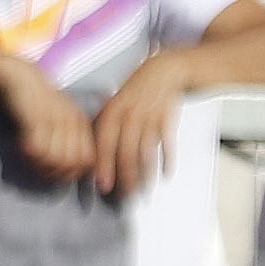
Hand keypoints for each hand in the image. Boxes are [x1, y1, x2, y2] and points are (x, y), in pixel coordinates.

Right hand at [0, 56, 94, 181]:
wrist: (16, 75)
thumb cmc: (37, 100)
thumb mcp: (62, 116)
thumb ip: (72, 138)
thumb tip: (72, 170)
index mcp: (80, 122)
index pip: (87, 160)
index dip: (72, 172)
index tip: (55, 171)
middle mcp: (71, 121)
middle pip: (71, 164)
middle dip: (54, 172)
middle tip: (38, 166)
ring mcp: (54, 119)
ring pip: (54, 159)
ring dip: (39, 164)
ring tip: (28, 156)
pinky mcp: (35, 117)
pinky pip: (36, 149)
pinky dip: (28, 153)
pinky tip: (21, 146)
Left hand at [86, 56, 185, 193]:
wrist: (163, 71)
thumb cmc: (137, 89)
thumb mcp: (115, 102)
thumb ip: (107, 124)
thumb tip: (97, 151)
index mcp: (113, 112)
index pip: (104, 144)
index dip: (104, 166)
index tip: (103, 184)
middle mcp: (129, 116)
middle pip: (126, 153)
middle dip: (125, 177)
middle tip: (126, 194)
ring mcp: (149, 118)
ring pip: (146, 153)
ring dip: (146, 175)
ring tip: (145, 190)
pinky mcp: (167, 120)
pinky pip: (166, 145)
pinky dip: (167, 161)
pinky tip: (166, 175)